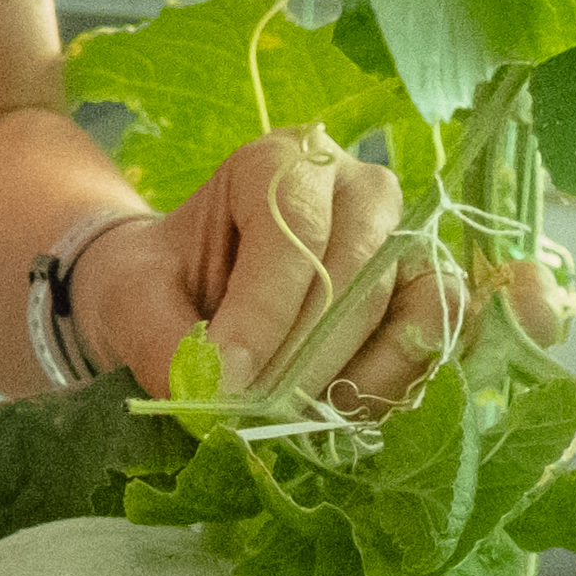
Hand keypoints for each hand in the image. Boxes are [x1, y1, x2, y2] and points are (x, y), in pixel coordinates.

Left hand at [75, 126, 566, 412]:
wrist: (188, 288)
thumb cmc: (165, 280)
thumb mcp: (135, 299)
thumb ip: (164, 340)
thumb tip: (208, 392)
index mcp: (280, 161)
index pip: (294, 231)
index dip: (265, 314)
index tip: (227, 381)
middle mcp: (358, 187)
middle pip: (360, 273)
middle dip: (308, 355)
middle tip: (261, 413)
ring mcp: (406, 238)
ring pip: (415, 307)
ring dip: (359, 374)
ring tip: (297, 414)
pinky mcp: (430, 290)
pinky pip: (439, 337)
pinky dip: (393, 382)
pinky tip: (339, 408)